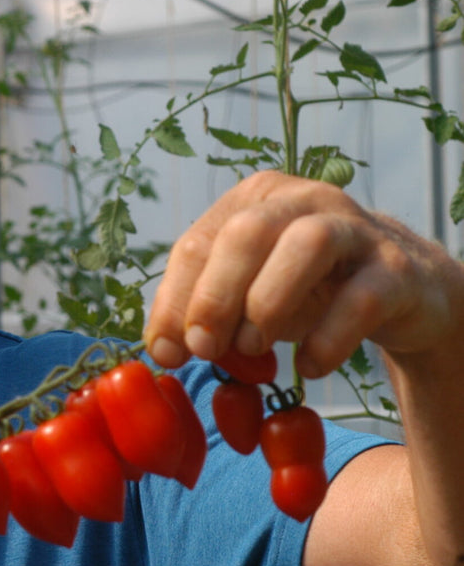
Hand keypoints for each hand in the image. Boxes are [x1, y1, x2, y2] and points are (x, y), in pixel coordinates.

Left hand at [144, 171, 463, 378]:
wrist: (402, 293)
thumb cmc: (307, 291)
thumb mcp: (246, 297)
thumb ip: (203, 314)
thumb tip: (162, 350)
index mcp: (254, 199)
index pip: (197, 242)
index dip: (175, 299)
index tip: (167, 351)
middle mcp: (304, 200)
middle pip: (247, 233)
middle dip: (215, 296)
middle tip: (205, 348)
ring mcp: (356, 229)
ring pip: (307, 245)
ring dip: (268, 303)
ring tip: (254, 347)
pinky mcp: (397, 269)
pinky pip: (362, 297)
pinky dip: (329, 337)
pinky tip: (309, 366)